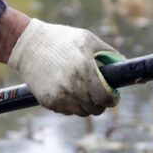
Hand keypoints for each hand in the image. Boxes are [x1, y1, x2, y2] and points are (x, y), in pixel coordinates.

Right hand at [7, 19, 123, 116]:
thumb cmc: (61, 40)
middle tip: (97, 94)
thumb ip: (108, 53)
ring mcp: (59, 96)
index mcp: (85, 69)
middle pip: (94, 109)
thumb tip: (124, 66)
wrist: (28, 45)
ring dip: (84, 105)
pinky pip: (65, 111)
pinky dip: (69, 104)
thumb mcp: (87, 40)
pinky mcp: (48, 101)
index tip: (112, 96)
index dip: (111, 99)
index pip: (105, 98)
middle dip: (99, 103)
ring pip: (80, 112)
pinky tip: (66, 90)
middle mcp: (72, 86)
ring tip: (81, 91)